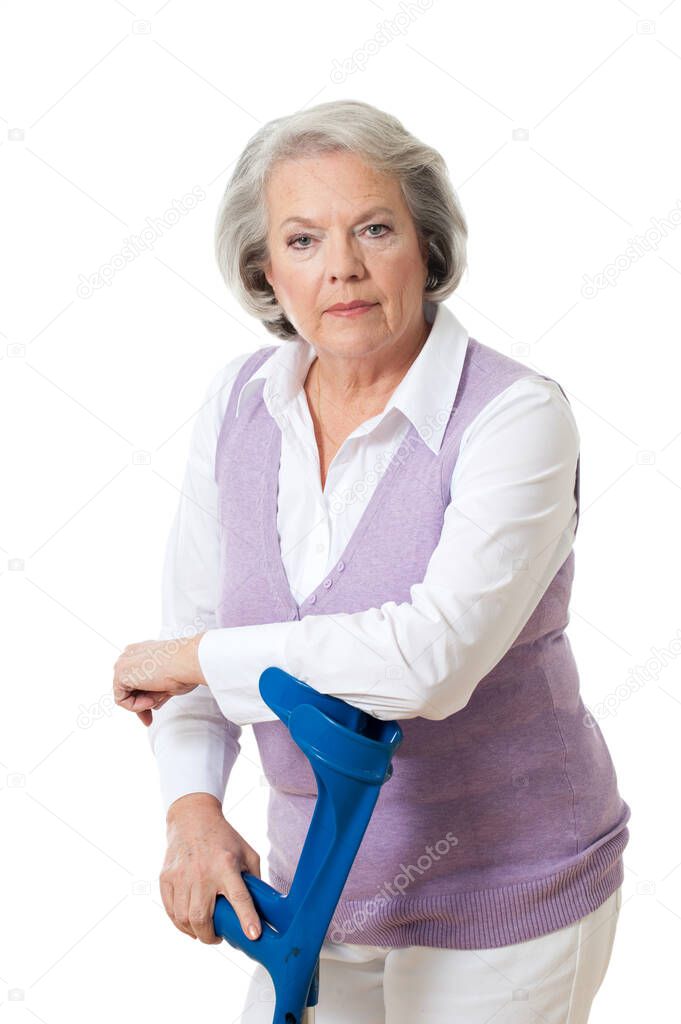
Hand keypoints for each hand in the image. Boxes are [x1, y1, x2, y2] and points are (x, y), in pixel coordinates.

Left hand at [113, 634, 206, 724]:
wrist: (190, 661)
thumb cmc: (186, 667)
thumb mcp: (169, 682)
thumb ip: (156, 691)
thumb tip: (152, 704)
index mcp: (142, 651)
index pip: (135, 678)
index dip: (142, 697)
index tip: (150, 710)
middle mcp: (131, 655)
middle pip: (127, 687)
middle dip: (139, 705)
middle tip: (148, 719)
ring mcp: (124, 662)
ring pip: (124, 694)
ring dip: (141, 703)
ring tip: (156, 699)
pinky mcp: (120, 673)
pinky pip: (121, 700)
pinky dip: (135, 706)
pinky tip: (151, 700)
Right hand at [161, 793, 262, 943]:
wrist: (192, 818)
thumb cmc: (224, 838)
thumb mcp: (247, 852)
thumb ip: (254, 879)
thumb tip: (263, 907)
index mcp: (227, 865)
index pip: (239, 897)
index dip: (247, 918)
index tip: (253, 936)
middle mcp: (202, 872)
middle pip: (202, 918)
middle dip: (210, 937)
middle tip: (217, 937)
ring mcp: (181, 876)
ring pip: (184, 919)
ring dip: (195, 932)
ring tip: (204, 930)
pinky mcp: (166, 878)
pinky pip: (170, 911)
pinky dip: (180, 924)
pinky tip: (189, 924)